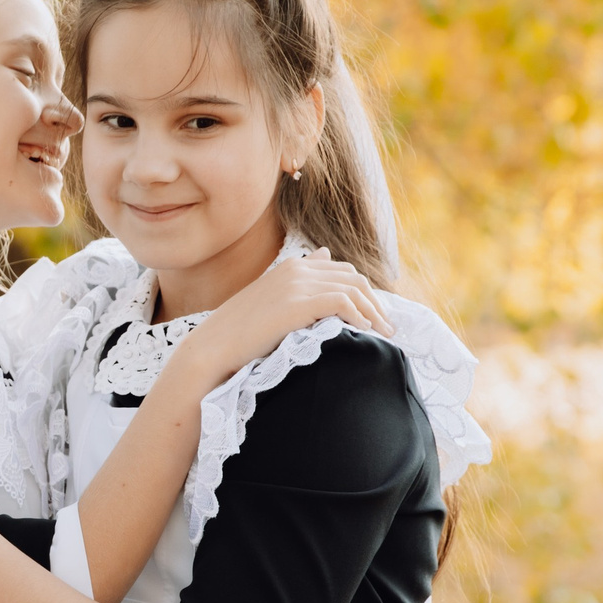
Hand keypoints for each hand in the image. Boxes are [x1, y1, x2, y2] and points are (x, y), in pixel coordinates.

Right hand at [174, 250, 389, 389]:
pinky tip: (365, 332)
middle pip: (354, 278)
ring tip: (385, 334)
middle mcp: (298, 269)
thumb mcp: (271, 299)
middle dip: (375, 302)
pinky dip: (359, 315)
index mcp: (292, 267)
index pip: (342, 271)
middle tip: (388, 328)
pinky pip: (342, 302)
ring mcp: (297, 284)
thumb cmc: (241, 332)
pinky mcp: (298, 303)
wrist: (214, 347)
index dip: (363, 293)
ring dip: (374, 312)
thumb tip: (323, 255)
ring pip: (353, 289)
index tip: (374, 316)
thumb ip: (298, 282)